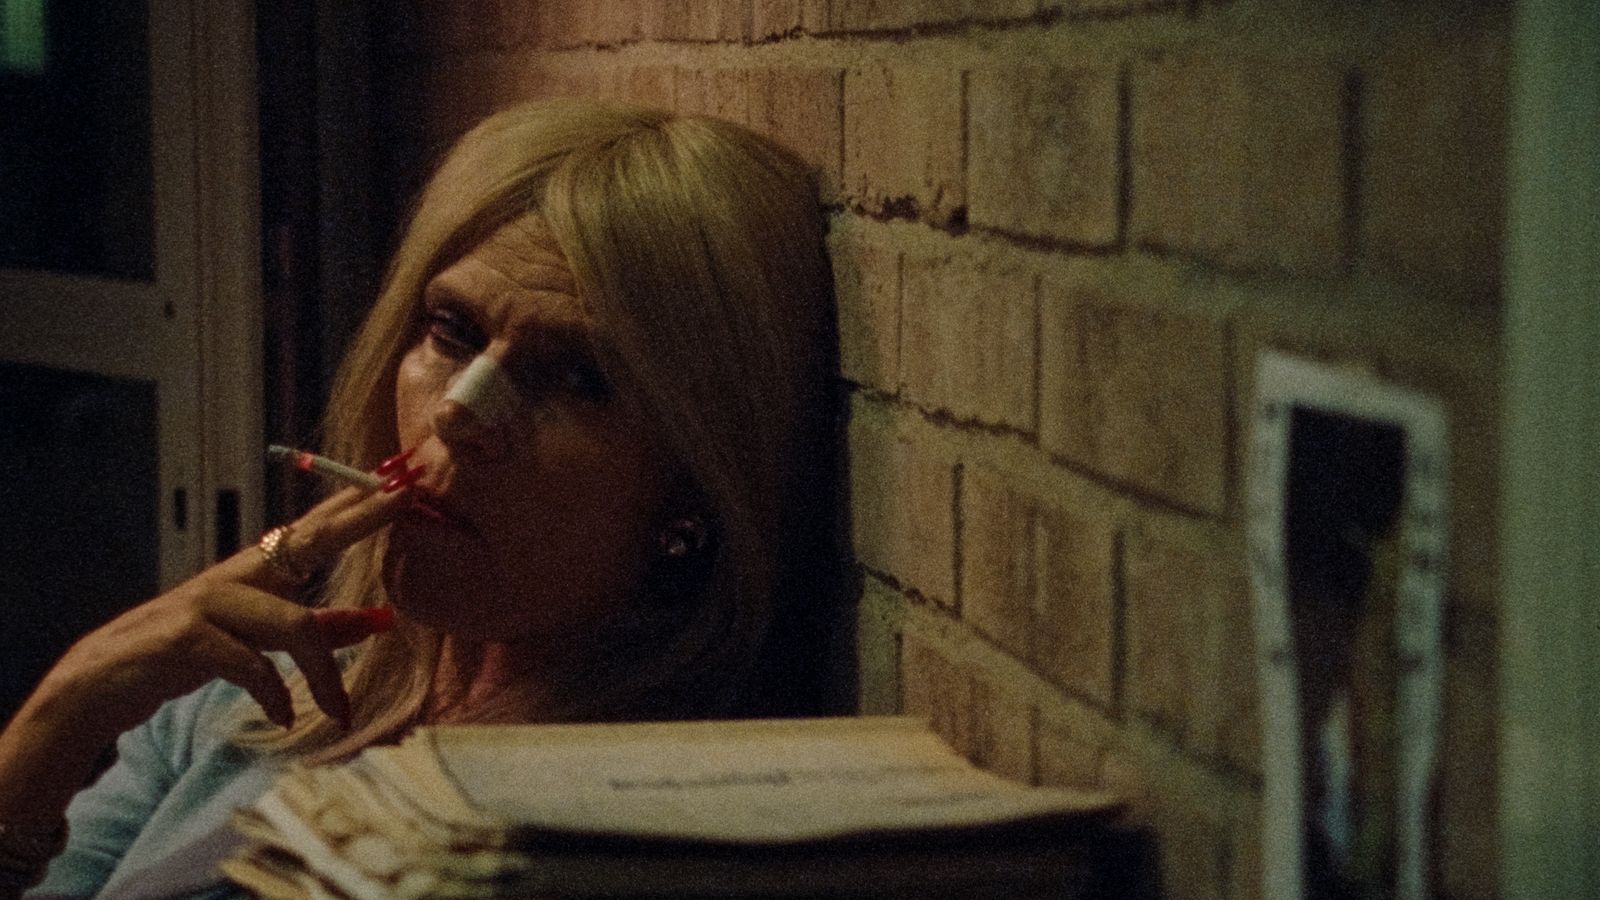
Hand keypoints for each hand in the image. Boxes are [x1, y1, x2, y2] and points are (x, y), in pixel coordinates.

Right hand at [25, 482, 415, 744]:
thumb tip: (383, 619)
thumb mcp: (260, 642)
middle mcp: (236, 576)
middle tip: (405, 495)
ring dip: (324, 674)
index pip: (316, 530)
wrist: (98, 685)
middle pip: (309, 541)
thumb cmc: (186, 656)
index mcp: (255, 574)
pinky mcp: (185, 639)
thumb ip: (319, 630)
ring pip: (291, 624)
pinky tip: (283, 717)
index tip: (401, 477)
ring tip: (341, 713)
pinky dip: (273, 694)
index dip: (358, 504)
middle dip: (359, 518)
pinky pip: (249, 665)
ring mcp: (209, 603)